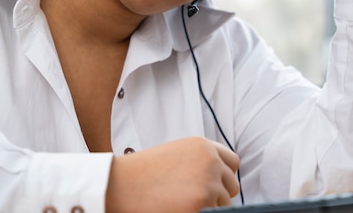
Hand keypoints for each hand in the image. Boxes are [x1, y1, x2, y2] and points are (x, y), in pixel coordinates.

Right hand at [105, 137, 239, 212]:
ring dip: (208, 208)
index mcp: (204, 146)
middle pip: (232, 186)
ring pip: (223, 205)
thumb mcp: (176, 153)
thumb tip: (222, 178)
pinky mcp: (201, 205)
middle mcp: (210, 162)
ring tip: (181, 203)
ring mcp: (208, 184)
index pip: (232, 163)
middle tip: (193, 199)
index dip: (222, 175)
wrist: (120, 184)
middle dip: (218, 195)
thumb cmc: (143, 172)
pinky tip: (179, 209)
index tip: (211, 184)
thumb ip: (201, 160)